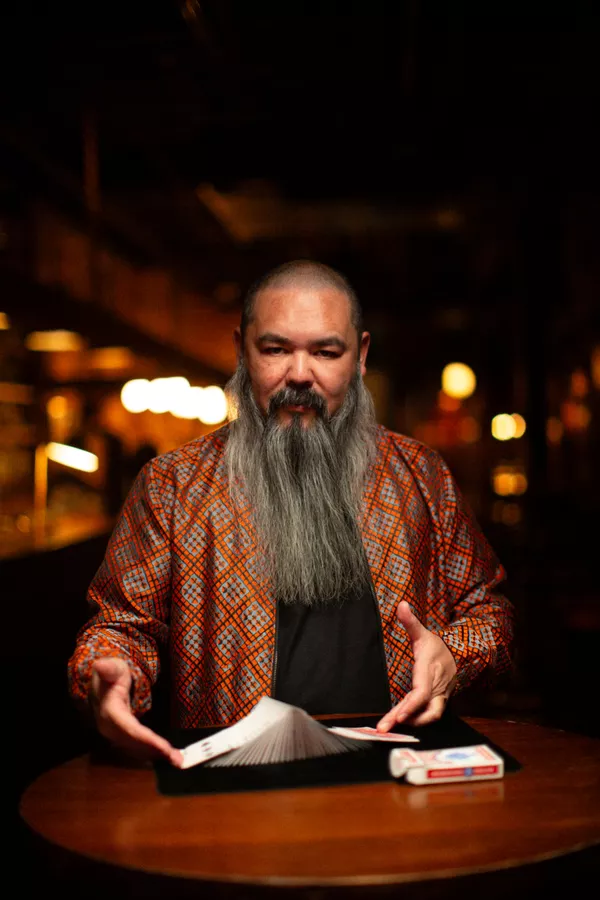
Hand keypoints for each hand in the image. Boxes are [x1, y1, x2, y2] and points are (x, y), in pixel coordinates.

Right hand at [90, 657, 181, 765]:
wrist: (103, 683)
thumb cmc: (112, 673)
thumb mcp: (112, 667)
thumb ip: (109, 668)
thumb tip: (101, 664)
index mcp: (109, 712)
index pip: (129, 729)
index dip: (147, 739)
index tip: (164, 747)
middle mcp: (111, 728)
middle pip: (135, 743)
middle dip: (156, 751)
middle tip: (178, 760)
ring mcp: (117, 734)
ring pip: (137, 748)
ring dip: (157, 755)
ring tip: (178, 761)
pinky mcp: (124, 736)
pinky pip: (138, 746)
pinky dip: (153, 752)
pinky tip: (169, 756)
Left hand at [377, 601, 456, 731]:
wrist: (458, 657)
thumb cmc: (436, 647)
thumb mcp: (423, 633)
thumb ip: (411, 622)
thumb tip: (402, 604)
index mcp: (430, 672)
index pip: (422, 693)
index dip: (411, 706)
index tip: (398, 716)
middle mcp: (436, 688)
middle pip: (424, 710)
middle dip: (405, 720)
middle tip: (384, 728)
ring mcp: (438, 698)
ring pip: (427, 716)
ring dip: (409, 723)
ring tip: (388, 726)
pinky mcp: (436, 704)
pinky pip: (425, 715)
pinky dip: (412, 721)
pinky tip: (396, 723)